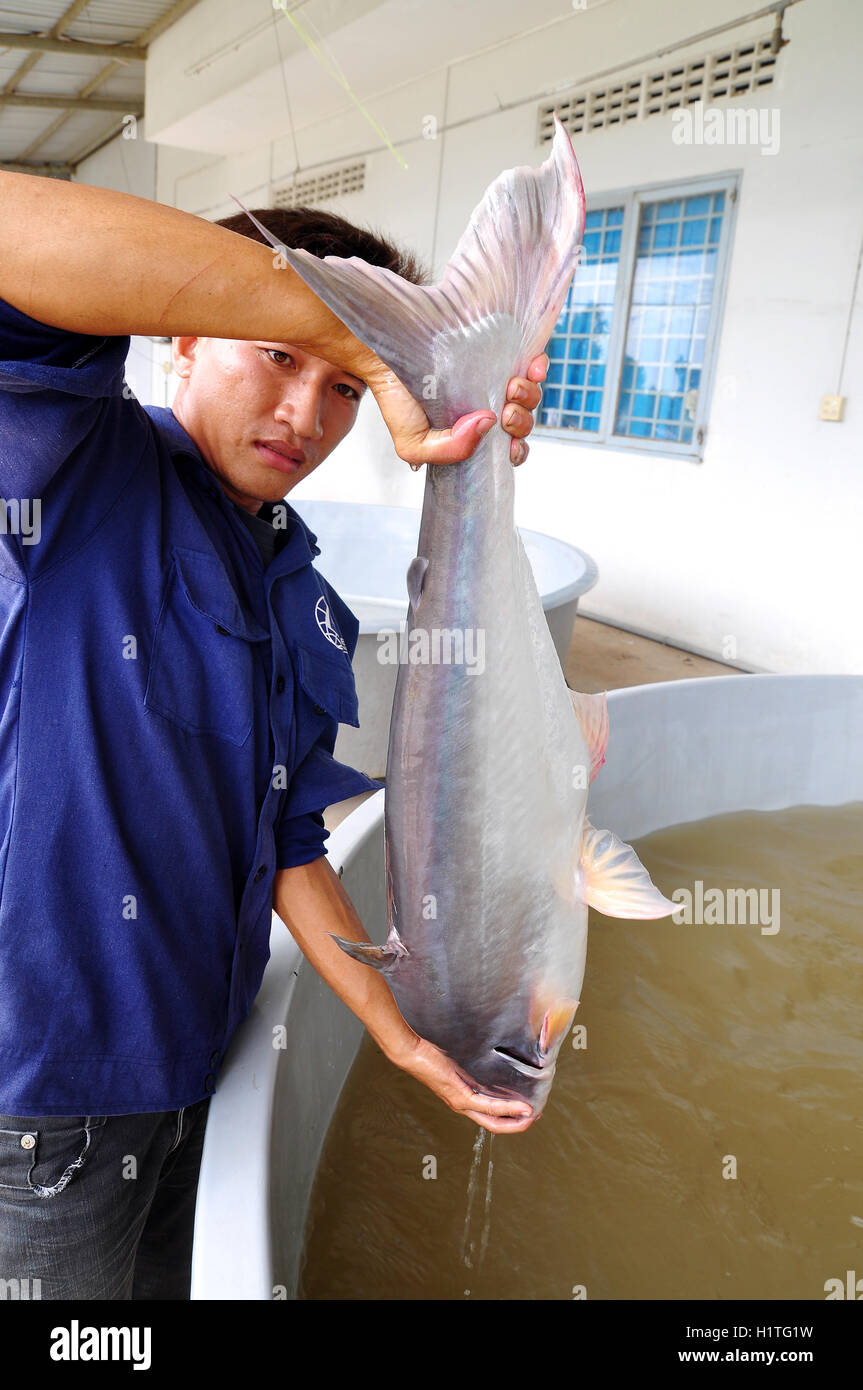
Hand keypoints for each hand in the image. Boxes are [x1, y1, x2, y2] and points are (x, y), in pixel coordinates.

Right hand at [366, 353, 547, 468]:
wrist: (382, 359)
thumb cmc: (397, 401)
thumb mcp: (414, 445)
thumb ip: (450, 451)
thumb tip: (486, 424)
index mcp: (472, 436)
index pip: (507, 451)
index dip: (516, 450)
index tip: (510, 446)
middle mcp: (486, 409)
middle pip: (523, 424)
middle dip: (522, 422)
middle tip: (505, 413)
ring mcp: (494, 382)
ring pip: (530, 396)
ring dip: (529, 396)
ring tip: (512, 388)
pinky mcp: (497, 354)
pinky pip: (531, 363)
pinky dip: (538, 367)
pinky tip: (532, 366)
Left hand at [388, 1030, 536, 1133]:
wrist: (411, 1052)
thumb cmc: (430, 1053)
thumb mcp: (456, 1060)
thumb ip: (470, 1062)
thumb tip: (487, 1052)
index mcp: (461, 1097)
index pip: (488, 1115)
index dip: (508, 1118)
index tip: (526, 1112)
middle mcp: (461, 1105)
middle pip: (493, 1125)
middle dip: (516, 1125)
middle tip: (535, 1118)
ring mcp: (460, 1102)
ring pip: (492, 1120)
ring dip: (515, 1120)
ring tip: (532, 1116)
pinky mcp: (459, 1095)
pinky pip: (487, 1106)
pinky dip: (506, 1108)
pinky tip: (521, 1107)